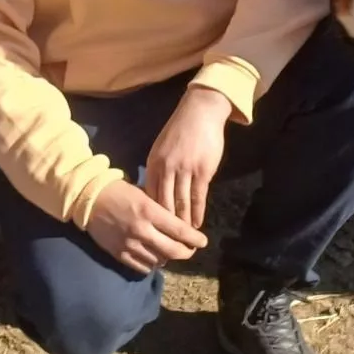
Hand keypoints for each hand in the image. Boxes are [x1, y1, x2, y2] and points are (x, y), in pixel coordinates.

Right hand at [85, 180, 208, 274]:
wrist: (87, 199)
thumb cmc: (117, 190)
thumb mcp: (142, 192)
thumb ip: (159, 209)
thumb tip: (176, 223)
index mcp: (149, 211)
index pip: (180, 230)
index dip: (195, 238)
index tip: (203, 242)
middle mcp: (142, 230)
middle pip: (173, 250)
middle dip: (186, 252)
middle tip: (190, 250)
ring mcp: (130, 244)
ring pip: (159, 260)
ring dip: (168, 257)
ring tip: (170, 252)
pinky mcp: (119, 254)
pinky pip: (143, 267)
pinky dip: (152, 264)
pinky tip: (154, 257)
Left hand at [143, 86, 231, 229]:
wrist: (200, 113)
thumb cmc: (180, 131)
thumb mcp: (161, 148)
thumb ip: (157, 169)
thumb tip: (152, 192)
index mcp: (153, 163)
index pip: (150, 195)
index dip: (152, 214)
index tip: (152, 228)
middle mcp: (166, 168)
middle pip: (164, 203)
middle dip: (166, 224)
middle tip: (168, 240)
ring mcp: (185, 170)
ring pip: (182, 204)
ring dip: (183, 223)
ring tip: (184, 238)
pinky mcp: (202, 171)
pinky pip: (198, 198)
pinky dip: (197, 213)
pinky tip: (196, 224)